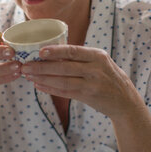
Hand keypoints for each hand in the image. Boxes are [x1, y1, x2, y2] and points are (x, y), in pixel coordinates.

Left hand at [20, 45, 142, 120]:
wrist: (125, 100)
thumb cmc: (108, 76)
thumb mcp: (100, 62)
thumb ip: (80, 57)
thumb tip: (51, 52)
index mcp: (98, 56)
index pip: (73, 51)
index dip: (55, 51)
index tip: (39, 51)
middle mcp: (96, 69)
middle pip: (64, 67)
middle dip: (42, 67)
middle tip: (25, 65)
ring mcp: (92, 84)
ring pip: (62, 81)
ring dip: (43, 78)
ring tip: (28, 75)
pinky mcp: (88, 97)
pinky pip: (65, 92)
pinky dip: (50, 89)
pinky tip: (39, 86)